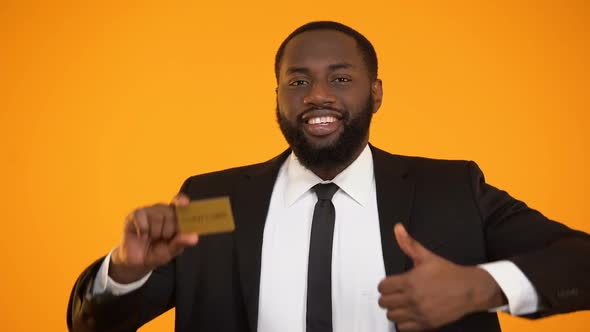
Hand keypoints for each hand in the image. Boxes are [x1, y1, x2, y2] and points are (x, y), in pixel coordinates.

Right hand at [109, 194, 198, 283]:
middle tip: (162, 239)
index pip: (179, 202)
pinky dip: (143, 230)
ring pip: (157, 217)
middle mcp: (161, 210)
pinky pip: (142, 218)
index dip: (181, 201)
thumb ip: (181, 243)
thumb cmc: (156, 253)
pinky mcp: (135, 215)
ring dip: (155, 233)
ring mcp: (148, 211)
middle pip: (170, 212)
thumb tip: (195, 237)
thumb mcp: (170, 251)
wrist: (136, 262)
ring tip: (151, 238)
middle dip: (168, 230)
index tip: (185, 204)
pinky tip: (142, 235)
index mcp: (173, 216)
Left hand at [377, 224, 504, 330]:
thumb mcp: (426, 256)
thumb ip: (409, 244)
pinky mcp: (426, 324)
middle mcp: (413, 298)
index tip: (390, 284)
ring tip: (401, 304)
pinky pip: (403, 328)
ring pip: (392, 316)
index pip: (382, 287)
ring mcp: (419, 312)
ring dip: (394, 310)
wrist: (468, 289)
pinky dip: (403, 322)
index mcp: (410, 281)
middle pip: (384, 302)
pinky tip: (409, 314)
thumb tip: (398, 229)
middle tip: (395, 294)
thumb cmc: (448, 273)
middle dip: (388, 297)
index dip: (384, 285)